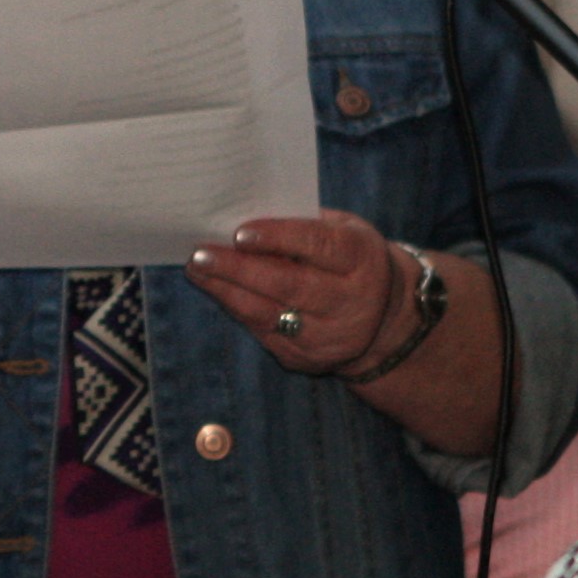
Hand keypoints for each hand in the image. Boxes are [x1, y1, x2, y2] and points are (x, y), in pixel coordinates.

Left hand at [185, 211, 407, 375]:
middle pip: (289, 285)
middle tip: (201, 254)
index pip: (319, 246)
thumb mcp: (341, 231)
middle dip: (239, 269)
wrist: (381, 317)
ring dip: (226, 291)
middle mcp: (351, 302)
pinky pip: (263, 332)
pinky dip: (236, 309)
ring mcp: (330, 336)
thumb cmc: (348, 258)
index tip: (240, 233)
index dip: (278, 238)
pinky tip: (216, 290)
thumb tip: (241, 218)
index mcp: (362, 259)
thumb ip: (301, 223)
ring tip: (197, 270)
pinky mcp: (307, 359)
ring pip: (269, 314)